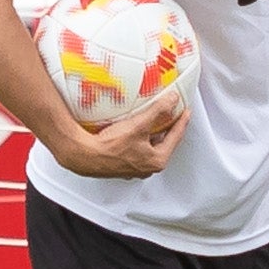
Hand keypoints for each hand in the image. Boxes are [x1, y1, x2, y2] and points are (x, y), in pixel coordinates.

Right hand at [47, 89, 184, 179]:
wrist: (82, 155)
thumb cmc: (110, 145)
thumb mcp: (139, 124)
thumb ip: (158, 111)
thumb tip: (173, 100)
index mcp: (157, 161)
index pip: (175, 137)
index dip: (181, 121)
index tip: (186, 111)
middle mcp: (146, 168)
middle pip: (162, 143)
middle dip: (166, 129)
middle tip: (170, 115)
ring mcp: (132, 168)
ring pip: (147, 148)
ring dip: (150, 134)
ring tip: (151, 121)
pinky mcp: (118, 166)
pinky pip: (134, 150)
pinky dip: (136, 140)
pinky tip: (130, 132)